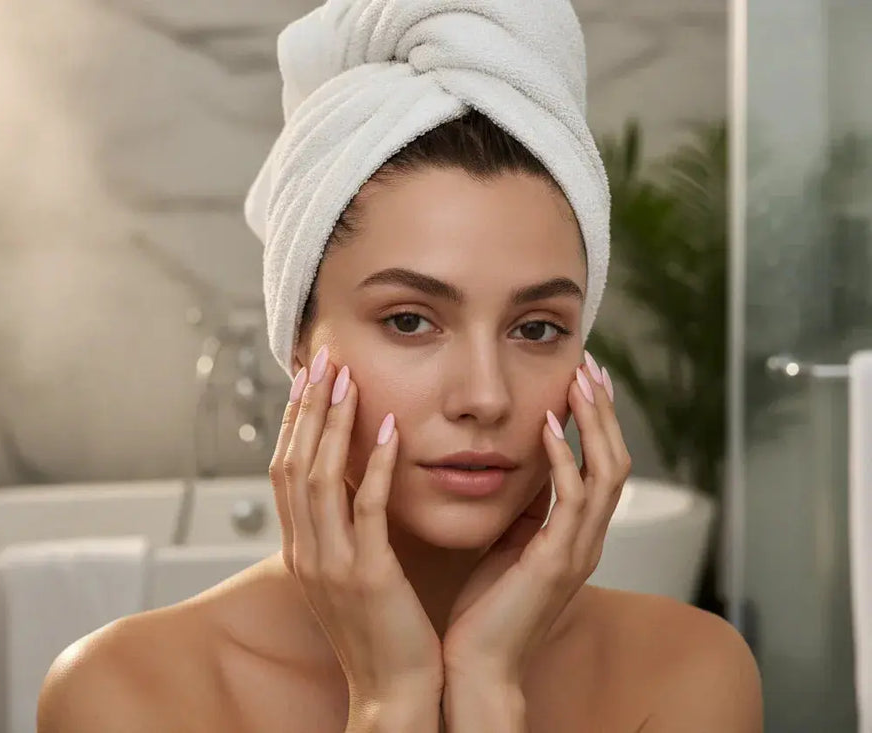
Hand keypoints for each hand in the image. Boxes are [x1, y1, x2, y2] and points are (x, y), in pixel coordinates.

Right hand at [269, 345, 443, 704]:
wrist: (394, 698)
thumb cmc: (382, 637)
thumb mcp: (349, 578)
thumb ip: (344, 533)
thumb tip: (353, 488)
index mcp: (301, 552)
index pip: (285, 473)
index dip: (295, 423)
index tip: (309, 381)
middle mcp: (306, 553)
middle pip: (293, 464)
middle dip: (307, 409)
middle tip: (323, 361)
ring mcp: (333, 565)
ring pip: (320, 478)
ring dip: (333, 423)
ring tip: (348, 379)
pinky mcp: (369, 575)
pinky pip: (367, 509)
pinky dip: (375, 465)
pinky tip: (389, 430)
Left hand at [440, 354, 630, 684]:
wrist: (476, 667)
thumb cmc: (484, 613)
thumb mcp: (506, 549)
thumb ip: (522, 514)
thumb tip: (516, 471)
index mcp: (574, 538)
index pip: (599, 466)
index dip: (595, 421)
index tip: (581, 378)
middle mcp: (586, 542)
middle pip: (615, 460)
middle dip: (604, 410)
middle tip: (590, 363)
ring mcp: (577, 552)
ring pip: (606, 474)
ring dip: (594, 423)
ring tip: (579, 380)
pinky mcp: (557, 563)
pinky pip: (572, 501)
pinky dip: (564, 459)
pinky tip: (548, 427)